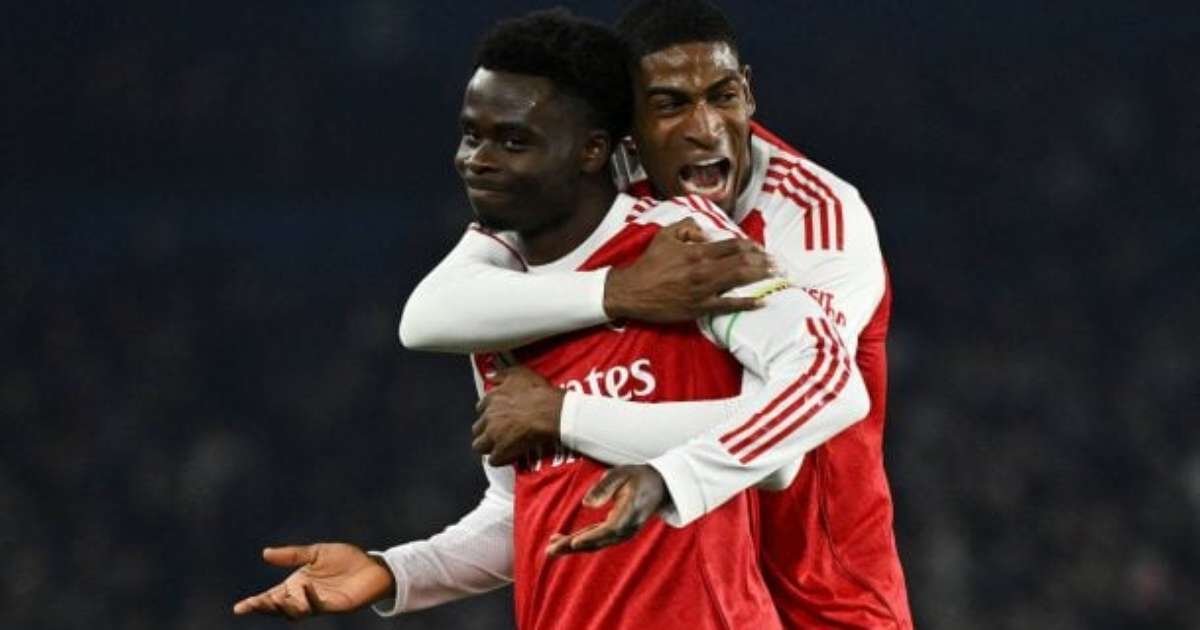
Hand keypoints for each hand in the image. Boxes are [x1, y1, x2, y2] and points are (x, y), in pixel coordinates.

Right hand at [232, 543, 394, 619]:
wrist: (372, 566)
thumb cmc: (345, 560)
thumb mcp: (316, 553)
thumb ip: (292, 555)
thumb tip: (265, 553)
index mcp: (296, 585)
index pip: (271, 597)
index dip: (255, 603)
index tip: (239, 608)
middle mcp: (304, 597)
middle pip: (279, 608)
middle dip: (265, 607)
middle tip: (254, 604)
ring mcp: (318, 603)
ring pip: (295, 613)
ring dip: (285, 606)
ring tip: (276, 597)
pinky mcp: (334, 606)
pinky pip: (318, 606)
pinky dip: (309, 598)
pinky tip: (305, 587)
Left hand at [472, 366, 563, 465]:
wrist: (550, 411)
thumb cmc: (538, 392)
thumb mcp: (519, 373)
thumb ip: (501, 375)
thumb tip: (489, 376)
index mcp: (492, 398)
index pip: (481, 408)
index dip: (489, 413)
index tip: (497, 416)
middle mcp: (488, 417)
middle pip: (477, 428)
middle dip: (485, 431)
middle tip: (497, 433)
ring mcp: (493, 435)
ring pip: (479, 446)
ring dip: (488, 447)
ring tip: (500, 447)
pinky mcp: (501, 450)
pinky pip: (494, 460)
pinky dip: (500, 459)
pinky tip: (509, 456)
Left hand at [546, 464, 665, 554]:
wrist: (658, 487)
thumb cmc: (638, 477)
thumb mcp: (622, 473)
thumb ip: (604, 487)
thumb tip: (586, 503)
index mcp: (630, 513)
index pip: (610, 529)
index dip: (592, 537)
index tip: (574, 543)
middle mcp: (627, 528)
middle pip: (598, 541)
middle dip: (573, 547)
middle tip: (550, 551)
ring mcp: (622, 533)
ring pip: (595, 543)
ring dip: (573, 546)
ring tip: (551, 548)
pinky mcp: (616, 532)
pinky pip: (596, 539)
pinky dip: (580, 541)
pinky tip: (564, 541)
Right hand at [603, 218, 773, 322]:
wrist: (631, 292)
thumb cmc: (648, 264)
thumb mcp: (664, 235)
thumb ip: (687, 226)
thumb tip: (706, 231)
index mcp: (696, 251)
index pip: (732, 245)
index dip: (750, 245)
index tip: (759, 247)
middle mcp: (703, 269)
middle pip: (742, 262)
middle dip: (762, 261)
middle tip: (776, 262)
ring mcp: (703, 290)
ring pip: (739, 280)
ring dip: (760, 276)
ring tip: (775, 275)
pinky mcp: (700, 307)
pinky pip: (728, 305)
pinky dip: (747, 303)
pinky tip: (761, 301)